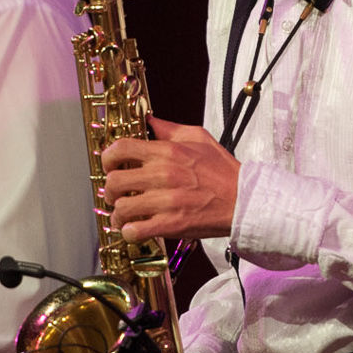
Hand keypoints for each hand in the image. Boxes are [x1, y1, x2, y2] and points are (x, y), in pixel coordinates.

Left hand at [99, 116, 237, 241]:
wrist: (244, 200)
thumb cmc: (223, 171)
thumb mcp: (199, 138)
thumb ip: (169, 128)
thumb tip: (149, 120)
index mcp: (168, 152)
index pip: (121, 149)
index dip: (108, 158)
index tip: (110, 165)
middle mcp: (163, 175)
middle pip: (115, 181)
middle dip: (110, 190)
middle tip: (116, 194)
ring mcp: (166, 201)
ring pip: (122, 208)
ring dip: (117, 214)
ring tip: (123, 216)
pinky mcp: (171, 224)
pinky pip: (136, 230)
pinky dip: (129, 232)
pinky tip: (134, 229)